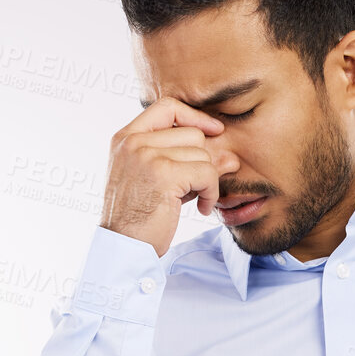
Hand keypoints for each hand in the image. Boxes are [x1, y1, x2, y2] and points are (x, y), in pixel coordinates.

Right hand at [100, 98, 241, 257]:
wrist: (123, 248)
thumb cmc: (140, 220)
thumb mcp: (162, 184)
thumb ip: (188, 164)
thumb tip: (230, 157)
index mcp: (125, 138)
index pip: (167, 106)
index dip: (195, 117)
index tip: (214, 131)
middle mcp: (132, 141)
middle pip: (191, 133)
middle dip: (203, 161)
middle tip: (199, 187)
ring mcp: (146, 155)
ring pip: (202, 154)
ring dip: (208, 180)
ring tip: (197, 200)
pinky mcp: (163, 174)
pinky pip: (206, 173)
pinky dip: (211, 192)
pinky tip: (201, 208)